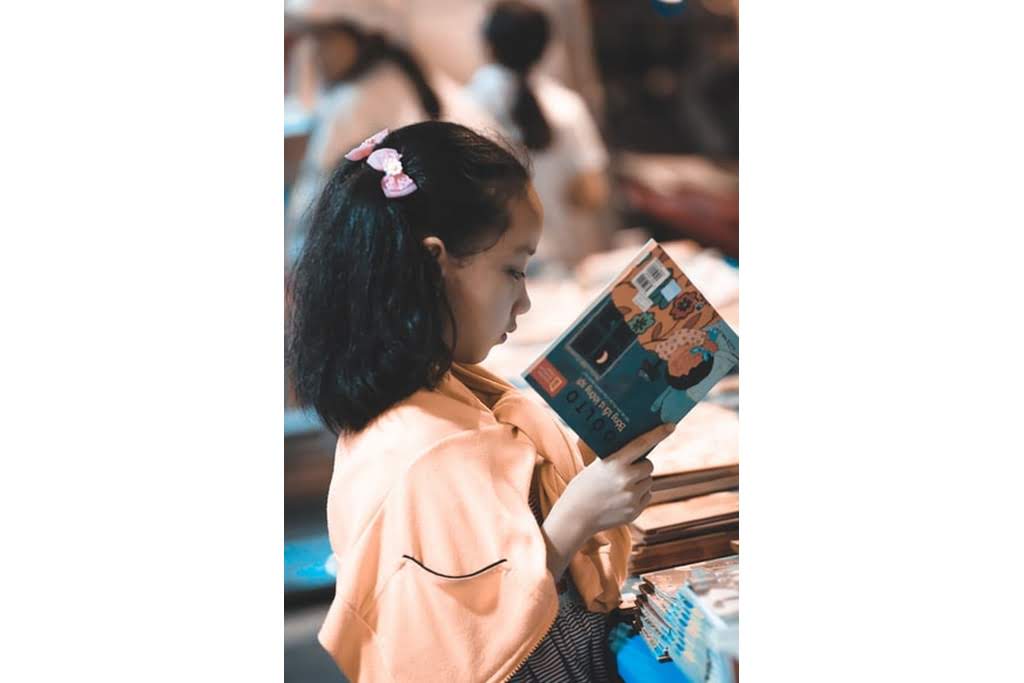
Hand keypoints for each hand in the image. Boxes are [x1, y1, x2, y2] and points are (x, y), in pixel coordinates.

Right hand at [555, 423, 673, 537]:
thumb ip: (616, 458)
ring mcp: (631, 497)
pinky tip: (621, 498)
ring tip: (619, 487)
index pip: (641, 444)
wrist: (575, 516)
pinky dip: (638, 495)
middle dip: (641, 466)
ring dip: (639, 481)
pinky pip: (646, 496)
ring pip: (648, 482)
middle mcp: (626, 480)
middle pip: (649, 466)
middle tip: (627, 469)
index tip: (670, 425)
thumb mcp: (596, 467)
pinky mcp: (635, 511)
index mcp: (614, 464)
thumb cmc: (583, 487)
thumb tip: (637, 448)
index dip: (658, 434)